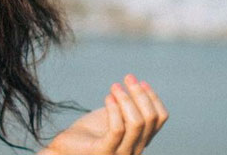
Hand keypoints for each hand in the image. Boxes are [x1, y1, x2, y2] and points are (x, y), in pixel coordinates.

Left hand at [39, 74, 167, 154]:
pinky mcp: (104, 152)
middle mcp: (136, 149)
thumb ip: (126, 108)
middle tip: (127, 78)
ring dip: (126, 99)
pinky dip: (114, 110)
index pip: (160, 118)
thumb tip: (137, 86)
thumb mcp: (113, 117)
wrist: (66, 148)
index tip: (140, 82)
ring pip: (136, 123)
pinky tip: (108, 98)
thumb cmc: (89, 132)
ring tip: (114, 86)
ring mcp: (121, 153)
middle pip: (149, 118)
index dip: (153, 97)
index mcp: (141, 139)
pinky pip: (117, 129)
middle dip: (140, 94)